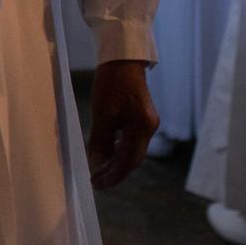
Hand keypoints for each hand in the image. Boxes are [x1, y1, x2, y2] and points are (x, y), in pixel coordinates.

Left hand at [86, 59, 158, 189]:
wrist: (123, 60)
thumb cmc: (111, 84)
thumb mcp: (102, 113)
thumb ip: (101, 141)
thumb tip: (97, 164)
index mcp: (142, 127)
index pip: (129, 161)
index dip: (113, 175)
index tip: (98, 184)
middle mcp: (149, 128)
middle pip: (133, 159)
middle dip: (115, 172)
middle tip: (96, 181)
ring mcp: (148, 123)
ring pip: (132, 151)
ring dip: (116, 162)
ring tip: (98, 171)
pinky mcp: (142, 118)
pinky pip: (132, 141)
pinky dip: (119, 151)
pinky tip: (107, 154)